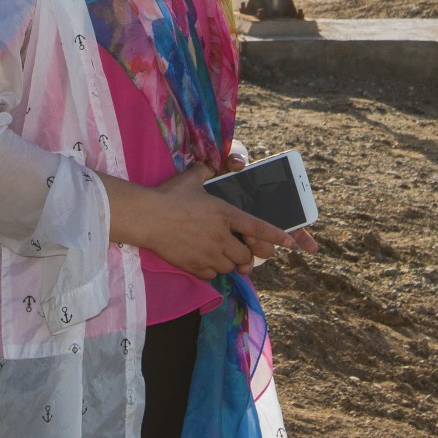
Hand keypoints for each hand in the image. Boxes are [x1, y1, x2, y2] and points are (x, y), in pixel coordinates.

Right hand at [104, 166, 318, 277]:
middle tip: (239, 248)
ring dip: (231, 263)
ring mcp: (207, 254)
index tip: (291, 242)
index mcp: (225, 214)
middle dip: (247, 254)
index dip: (276, 236)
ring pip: (231, 267)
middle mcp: (221, 237)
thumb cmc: (169, 196)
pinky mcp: (193, 266)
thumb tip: (211, 163)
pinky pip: (213, 275)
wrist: (146, 218)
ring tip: (221, 254)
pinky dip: (214, 270)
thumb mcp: (192, 178)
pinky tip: (206, 261)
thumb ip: (206, 170)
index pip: (258, 227)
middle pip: (246, 255)